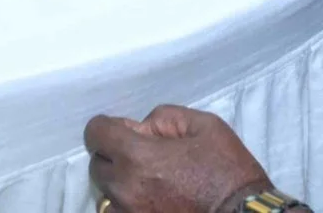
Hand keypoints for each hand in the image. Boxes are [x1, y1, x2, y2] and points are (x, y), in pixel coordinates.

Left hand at [85, 107, 277, 212]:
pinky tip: (153, 201)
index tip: (126, 131)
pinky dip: (129, 206)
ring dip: (120, 184)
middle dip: (115, 155)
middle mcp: (125, 188)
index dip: (108, 127)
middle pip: (98, 165)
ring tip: (149, 183)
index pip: (95, 133)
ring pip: (106, 195)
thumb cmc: (227, 170)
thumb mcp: (204, 126)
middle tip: (144, 157)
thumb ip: (164, 118)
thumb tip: (141, 128)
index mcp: (138, 156)